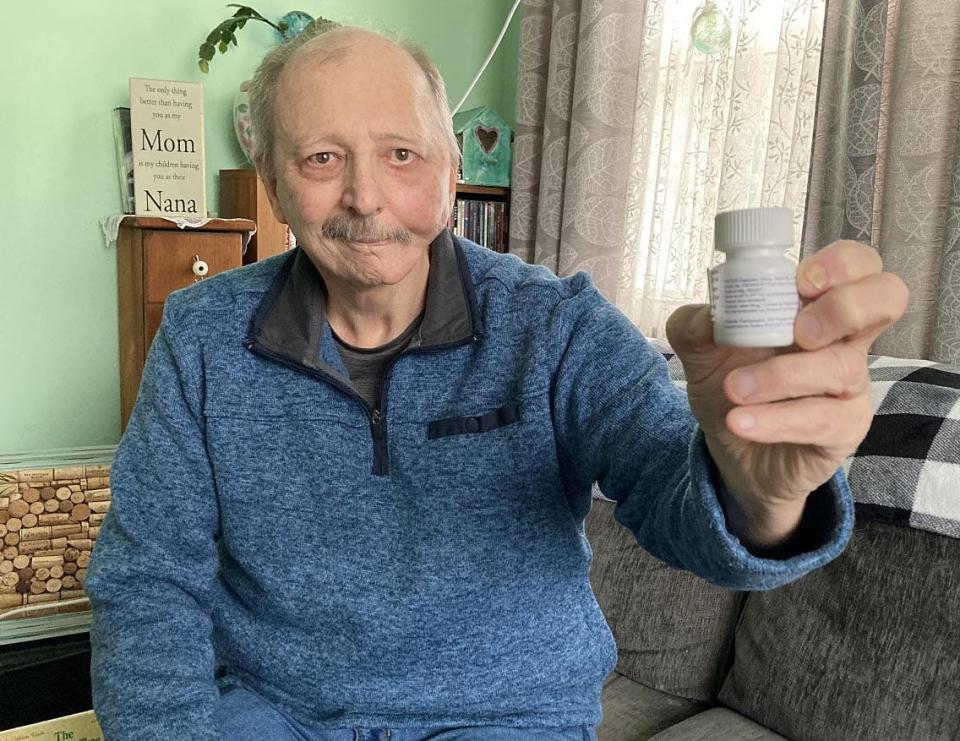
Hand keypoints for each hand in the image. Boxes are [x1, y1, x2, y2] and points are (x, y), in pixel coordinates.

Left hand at [665, 240, 907, 549]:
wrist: (731, 450)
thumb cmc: (731, 384)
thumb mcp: (700, 350)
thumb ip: (694, 325)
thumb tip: (708, 316)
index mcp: (814, 304)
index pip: (857, 264)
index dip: (842, 264)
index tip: (799, 281)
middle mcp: (844, 337)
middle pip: (886, 298)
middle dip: (844, 307)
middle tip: (799, 331)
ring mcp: (850, 383)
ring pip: (841, 367)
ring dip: (780, 376)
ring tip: (734, 390)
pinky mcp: (844, 428)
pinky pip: (823, 419)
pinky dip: (776, 419)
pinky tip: (741, 422)